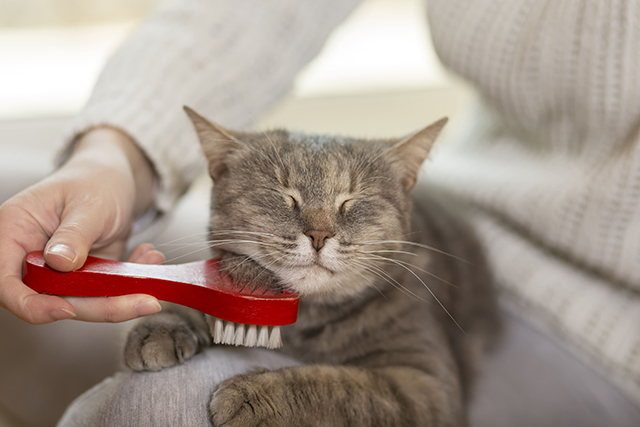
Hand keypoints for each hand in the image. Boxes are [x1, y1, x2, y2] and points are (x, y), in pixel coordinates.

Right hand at [0, 127, 161, 323]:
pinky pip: (104, 294)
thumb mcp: (89, 203)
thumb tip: (58, 262)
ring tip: (153, 262)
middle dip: (101, 306)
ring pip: (83, 303)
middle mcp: (31, 258)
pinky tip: (149, 257)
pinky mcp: (84, 279)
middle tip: (146, 302)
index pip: (7, 283)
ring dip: (123, 295)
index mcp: (14, 233)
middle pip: (52, 300)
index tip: (66, 310)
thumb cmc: (94, 181)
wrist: (115, 179)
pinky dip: (131, 283)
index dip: (31, 304)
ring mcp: (58, 272)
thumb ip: (74, 234)